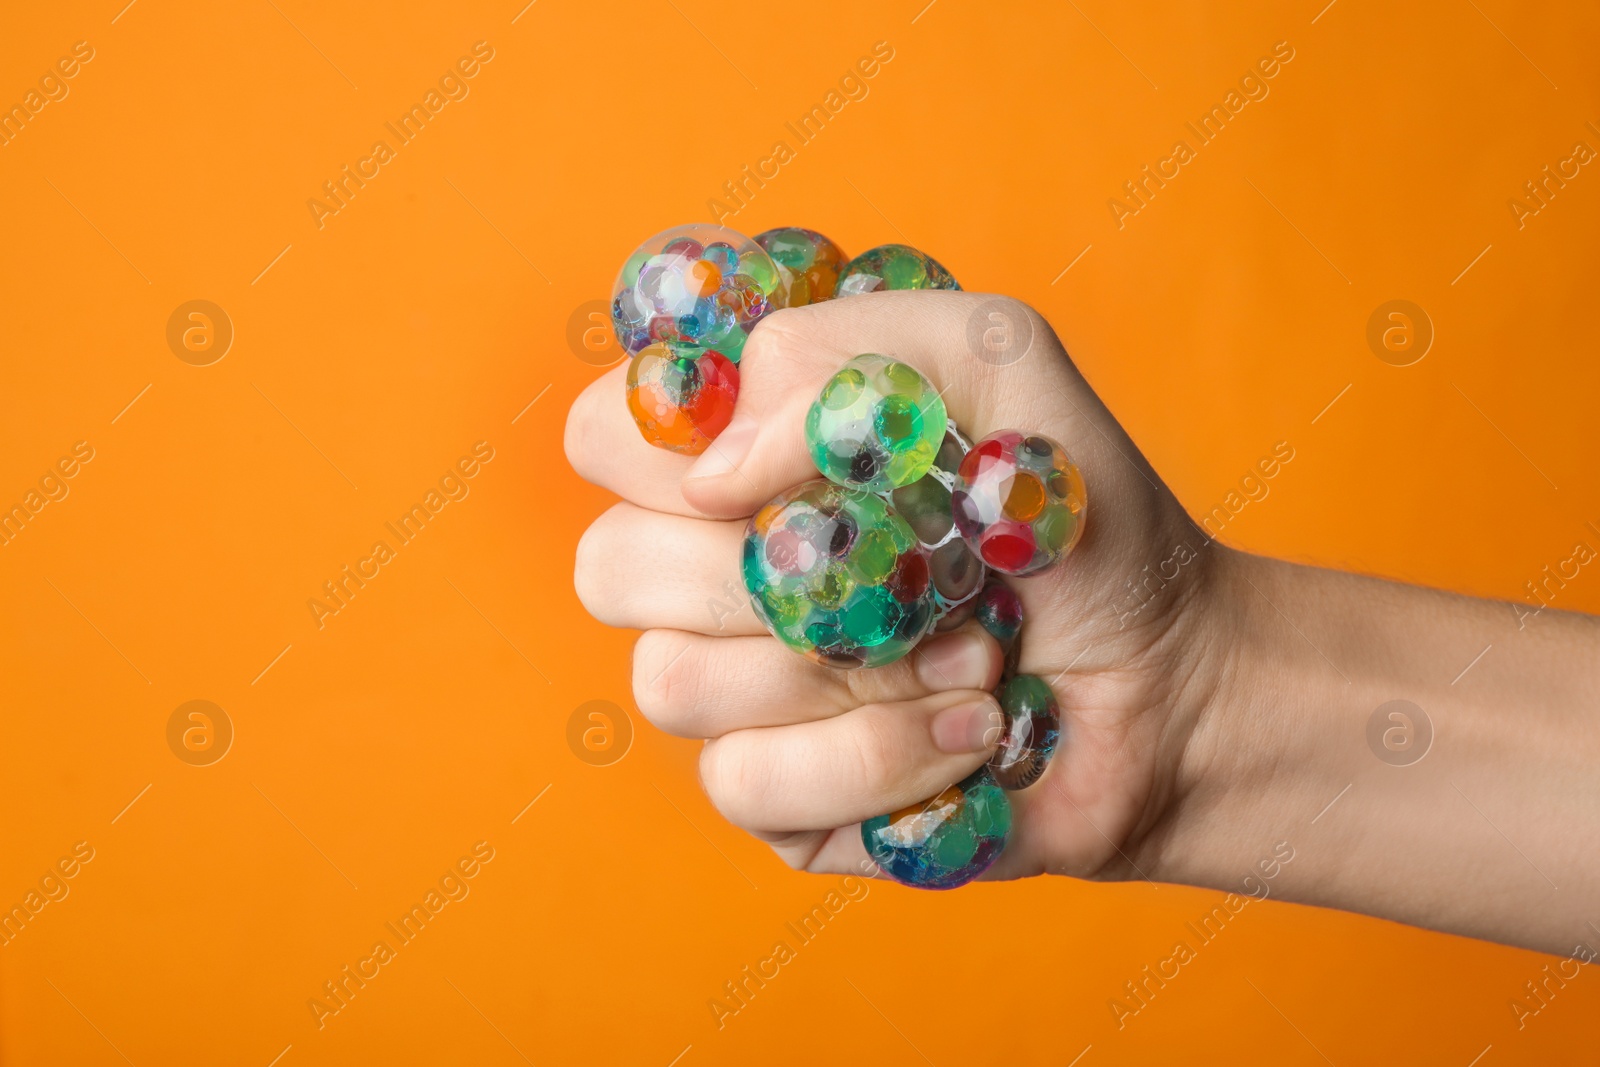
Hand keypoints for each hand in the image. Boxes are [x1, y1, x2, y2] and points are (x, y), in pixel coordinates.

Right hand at [566, 290, 1226, 883]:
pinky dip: (882, 754)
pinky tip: (968, 727)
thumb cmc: (1077, 517)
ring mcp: (735, 692)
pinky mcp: (774, 796)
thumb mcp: (999, 365)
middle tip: (901, 566)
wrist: (1170, 679)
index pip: (603, 434)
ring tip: (967, 648)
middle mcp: (713, 572)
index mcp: (742, 460)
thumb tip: (715, 473)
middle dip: (769, 569)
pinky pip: (749, 784)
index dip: (671, 449)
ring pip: (673, 684)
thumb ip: (847, 358)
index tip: (787, 466)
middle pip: (611, 567)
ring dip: (850, 667)